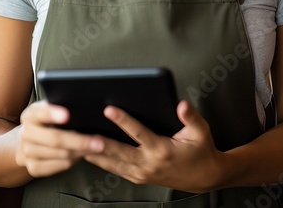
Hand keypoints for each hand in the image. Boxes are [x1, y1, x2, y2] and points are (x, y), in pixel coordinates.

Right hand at [16, 100, 102, 177]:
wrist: (27, 141)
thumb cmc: (46, 121)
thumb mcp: (49, 109)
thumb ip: (59, 106)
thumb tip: (82, 106)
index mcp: (30, 115)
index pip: (40, 113)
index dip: (53, 114)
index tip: (67, 115)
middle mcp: (26, 134)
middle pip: (55, 139)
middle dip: (80, 141)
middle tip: (99, 141)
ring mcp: (28, 152)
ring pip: (61, 154)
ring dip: (82, 151)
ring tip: (97, 147)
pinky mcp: (34, 167)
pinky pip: (61, 166)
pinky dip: (75, 160)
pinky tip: (83, 154)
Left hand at [82, 100, 227, 193]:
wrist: (204, 177)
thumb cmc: (201, 151)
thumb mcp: (201, 131)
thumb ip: (190, 117)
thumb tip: (181, 104)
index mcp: (162, 150)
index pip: (138, 133)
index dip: (123, 120)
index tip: (109, 109)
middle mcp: (149, 163)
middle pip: (118, 151)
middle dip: (98, 141)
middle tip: (81, 131)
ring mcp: (142, 173)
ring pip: (112, 163)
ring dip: (95, 153)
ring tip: (77, 142)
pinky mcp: (138, 177)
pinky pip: (116, 170)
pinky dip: (101, 162)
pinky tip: (88, 153)